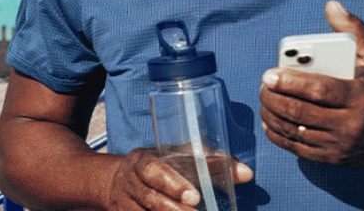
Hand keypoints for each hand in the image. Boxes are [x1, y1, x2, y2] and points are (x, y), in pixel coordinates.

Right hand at [106, 148, 252, 210]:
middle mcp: (129, 183)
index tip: (195, 196)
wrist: (116, 182)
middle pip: (151, 199)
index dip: (173, 184)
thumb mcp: (179, 158)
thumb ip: (212, 163)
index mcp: (142, 161)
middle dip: (174, 209)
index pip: (153, 170)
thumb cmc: (160, 167)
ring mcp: (124, 204)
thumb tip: (247, 174)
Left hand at [259, 0, 363, 167]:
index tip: (270, 74)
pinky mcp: (331, 159)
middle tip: (263, 85)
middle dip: (275, 98)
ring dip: (272, 115)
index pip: (320, 90)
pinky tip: (269, 120)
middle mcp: (351, 125)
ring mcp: (339, 146)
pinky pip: (297, 148)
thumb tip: (331, 6)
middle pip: (302, 112)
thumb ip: (355, 29)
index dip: (291, 82)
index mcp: (361, 96)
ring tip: (264, 99)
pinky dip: (278, 134)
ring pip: (296, 131)